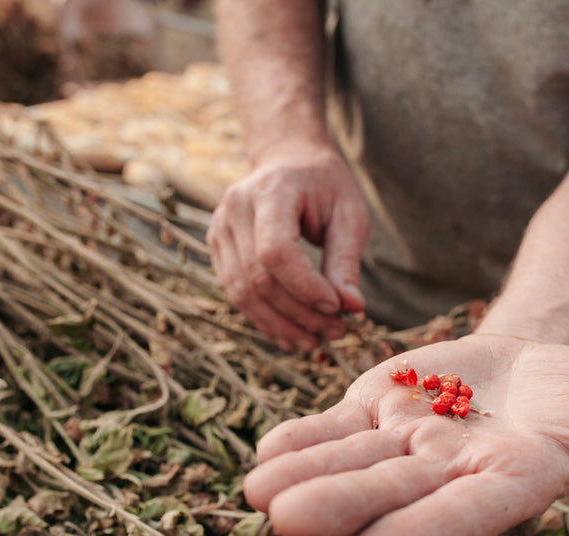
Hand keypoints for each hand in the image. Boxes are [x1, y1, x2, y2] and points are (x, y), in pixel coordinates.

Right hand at [207, 145, 369, 351]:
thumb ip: (346, 261)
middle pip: (257, 278)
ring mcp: (219, 229)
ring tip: (315, 341)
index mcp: (270, 191)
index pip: (275, 252)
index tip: (339, 307)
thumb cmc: (325, 186)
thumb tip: (351, 308)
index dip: (305, 287)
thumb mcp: (349, 215)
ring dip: (280, 325)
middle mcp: (235, 209)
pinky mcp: (217, 248)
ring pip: (242, 294)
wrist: (289, 161)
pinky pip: (236, 294)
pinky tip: (292, 334)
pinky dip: (265, 320)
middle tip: (335, 331)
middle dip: (298, 313)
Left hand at [244, 334, 568, 535]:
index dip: (424, 534)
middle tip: (281, 522)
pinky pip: (335, 424)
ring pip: (350, 461)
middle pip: (389, 492)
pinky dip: (301, 434)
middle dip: (338, 504)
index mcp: (510, 483)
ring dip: (303, 474)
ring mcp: (406, 442)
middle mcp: (447, 474)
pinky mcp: (379, 410)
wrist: (542, 367)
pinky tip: (264, 448)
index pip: (467, 514)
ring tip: (254, 491)